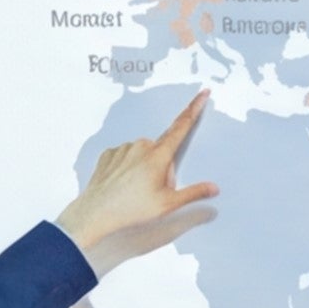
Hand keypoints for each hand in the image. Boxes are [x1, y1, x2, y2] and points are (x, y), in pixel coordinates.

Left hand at [57, 91, 218, 253]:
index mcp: (159, 155)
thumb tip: (213, 188)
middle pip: (161, 151)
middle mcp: (141, 146)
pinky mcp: (109, 154)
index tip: (202, 94)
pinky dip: (127, 169)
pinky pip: (125, 157)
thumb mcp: (168, 204)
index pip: (182, 127)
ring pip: (142, 154)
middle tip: (154, 190)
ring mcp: (123, 148)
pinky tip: (123, 185)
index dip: (194, 109)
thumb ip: (193, 193)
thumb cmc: (131, 209)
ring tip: (135, 190)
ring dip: (144, 168)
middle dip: (163, 167)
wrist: (96, 213)